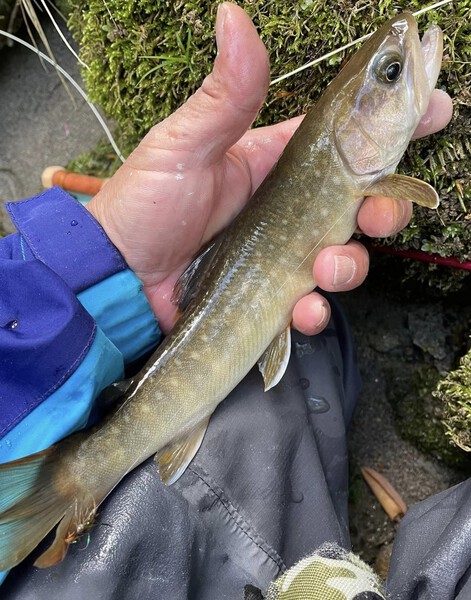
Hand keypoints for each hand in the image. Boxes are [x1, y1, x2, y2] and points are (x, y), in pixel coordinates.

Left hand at [87, 2, 452, 334]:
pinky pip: (310, 303)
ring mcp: (281, 255)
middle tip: (380, 212)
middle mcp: (285, 209)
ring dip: (349, 264)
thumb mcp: (184, 146)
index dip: (386, 126)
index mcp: (271, 163)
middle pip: (358, 203)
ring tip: (324, 268)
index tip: (431, 110)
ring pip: (343, 256)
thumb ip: (224, 95)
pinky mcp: (270, 295)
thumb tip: (233, 15)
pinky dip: (314, 309)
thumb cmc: (145, 206)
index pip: (342, 139)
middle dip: (385, 207)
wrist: (118, 276)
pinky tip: (300, 307)